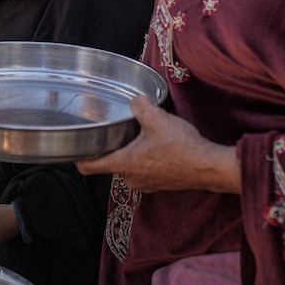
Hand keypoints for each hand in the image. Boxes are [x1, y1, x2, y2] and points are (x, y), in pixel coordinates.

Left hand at [75, 96, 241, 193]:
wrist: (209, 166)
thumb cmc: (181, 147)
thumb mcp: (157, 119)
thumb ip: (139, 106)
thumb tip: (135, 99)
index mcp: (123, 164)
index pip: (88, 167)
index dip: (78, 158)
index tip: (75, 148)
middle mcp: (130, 179)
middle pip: (110, 163)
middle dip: (114, 148)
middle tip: (119, 131)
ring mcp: (145, 184)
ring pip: (129, 167)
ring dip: (132, 154)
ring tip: (142, 137)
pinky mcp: (159, 185)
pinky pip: (145, 171)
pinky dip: (147, 160)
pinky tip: (158, 148)